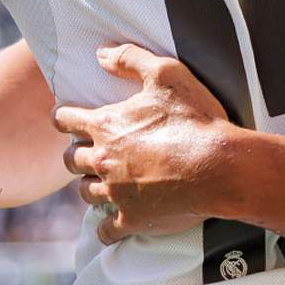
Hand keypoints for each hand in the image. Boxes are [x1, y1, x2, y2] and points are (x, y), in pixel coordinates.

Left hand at [52, 44, 237, 244]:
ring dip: (90, 186)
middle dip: (76, 153)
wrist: (221, 168)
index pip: (65, 120)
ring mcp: (116, 193)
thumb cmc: (195, 120)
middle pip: (71, 160)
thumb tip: (101, 54)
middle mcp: (103, 160)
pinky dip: (106, 228)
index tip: (65, 119)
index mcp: (106, 126)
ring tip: (101, 183)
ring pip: (85, 193)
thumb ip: (130, 59)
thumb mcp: (166, 74)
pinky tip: (110, 225)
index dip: (63, 117)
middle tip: (87, 151)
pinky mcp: (133, 219)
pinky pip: (106, 231)